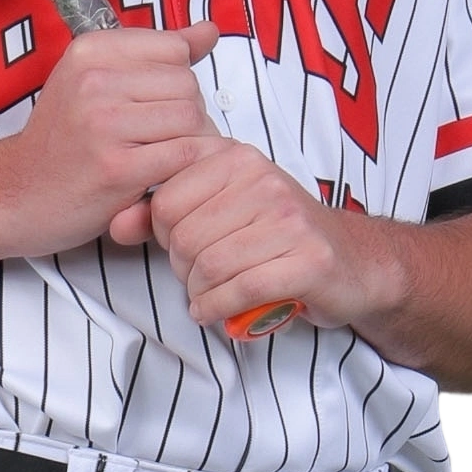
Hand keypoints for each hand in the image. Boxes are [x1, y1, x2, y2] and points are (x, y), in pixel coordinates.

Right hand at [0, 19, 220, 259]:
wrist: (16, 194)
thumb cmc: (62, 141)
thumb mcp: (96, 80)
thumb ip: (155, 55)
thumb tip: (208, 31)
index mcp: (90, 51)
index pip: (173, 48)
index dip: (176, 78)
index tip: (152, 103)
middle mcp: (94, 80)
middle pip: (187, 84)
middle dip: (186, 113)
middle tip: (159, 137)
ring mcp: (104, 124)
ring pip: (191, 118)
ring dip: (189, 142)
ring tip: (161, 155)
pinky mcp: (117, 167)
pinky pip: (186, 154)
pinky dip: (186, 167)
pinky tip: (163, 175)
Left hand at [120, 133, 386, 338]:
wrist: (356, 262)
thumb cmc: (281, 237)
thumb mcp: (222, 211)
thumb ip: (165, 214)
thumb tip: (115, 223)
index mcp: (237, 159)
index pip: (165, 200)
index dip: (163, 235)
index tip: (183, 246)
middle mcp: (263, 181)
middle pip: (184, 238)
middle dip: (183, 269)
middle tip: (201, 278)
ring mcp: (289, 220)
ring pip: (209, 267)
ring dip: (201, 294)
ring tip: (211, 295)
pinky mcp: (308, 261)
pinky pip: (239, 291)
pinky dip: (219, 310)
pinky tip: (217, 311)